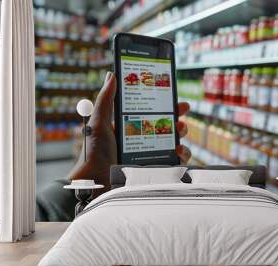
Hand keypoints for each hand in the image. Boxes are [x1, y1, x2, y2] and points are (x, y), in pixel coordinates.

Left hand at [67, 72, 190, 192]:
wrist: (95, 180)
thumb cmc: (94, 152)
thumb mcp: (99, 122)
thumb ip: (106, 99)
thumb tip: (111, 74)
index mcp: (133, 126)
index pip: (153, 112)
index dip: (166, 104)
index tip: (175, 97)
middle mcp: (145, 139)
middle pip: (167, 125)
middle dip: (178, 116)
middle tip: (182, 110)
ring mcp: (152, 154)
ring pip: (175, 141)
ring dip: (182, 133)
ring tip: (180, 130)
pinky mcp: (157, 169)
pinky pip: (176, 161)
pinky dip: (183, 154)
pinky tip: (178, 150)